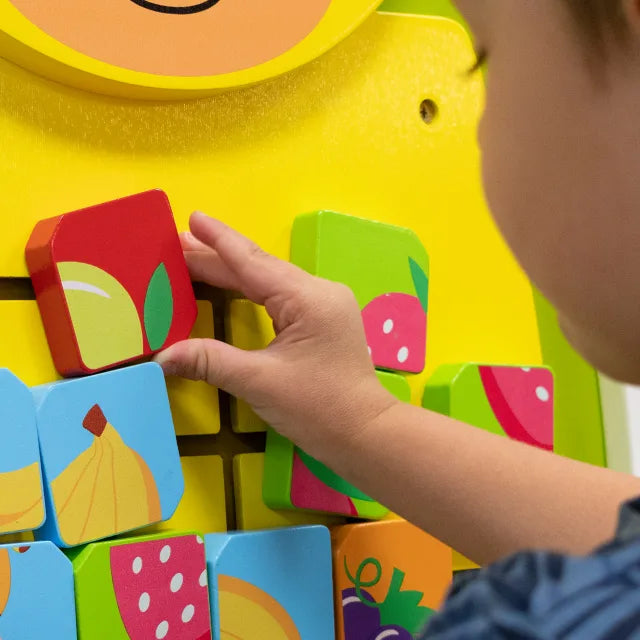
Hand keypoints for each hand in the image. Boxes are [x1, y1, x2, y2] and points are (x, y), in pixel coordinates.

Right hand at [156, 212, 397, 457]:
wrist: (365, 433)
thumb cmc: (318, 408)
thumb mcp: (259, 382)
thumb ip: (209, 361)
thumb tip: (160, 356)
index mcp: (307, 298)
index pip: (253, 262)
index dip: (219, 240)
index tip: (193, 218)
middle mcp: (318, 291)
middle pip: (259, 269)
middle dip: (216, 257)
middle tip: (175, 244)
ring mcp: (324, 304)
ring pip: (270, 281)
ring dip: (232, 272)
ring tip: (192, 259)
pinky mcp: (322, 319)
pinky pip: (280, 295)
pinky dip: (250, 290)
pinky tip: (230, 286)